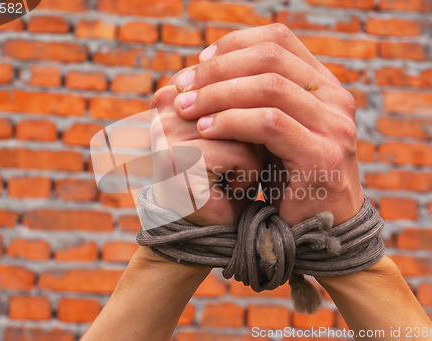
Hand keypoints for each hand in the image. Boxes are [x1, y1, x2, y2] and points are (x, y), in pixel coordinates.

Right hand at [150, 84, 263, 226]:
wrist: (215, 224)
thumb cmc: (230, 171)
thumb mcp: (238, 124)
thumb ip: (242, 93)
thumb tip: (268, 68)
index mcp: (175, 89)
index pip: (234, 77)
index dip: (251, 110)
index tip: (235, 139)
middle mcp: (163, 104)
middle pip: (242, 98)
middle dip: (254, 132)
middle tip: (236, 160)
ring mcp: (166, 130)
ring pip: (246, 124)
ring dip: (254, 153)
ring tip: (231, 173)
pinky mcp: (179, 160)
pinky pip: (242, 153)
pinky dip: (249, 174)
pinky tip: (228, 188)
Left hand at [172, 24, 363, 225]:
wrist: (320, 231)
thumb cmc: (289, 178)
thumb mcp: (277, 131)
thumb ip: (259, 100)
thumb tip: (210, 68)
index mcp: (326, 87)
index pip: (279, 40)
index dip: (235, 44)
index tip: (200, 62)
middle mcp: (337, 100)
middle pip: (270, 58)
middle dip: (219, 68)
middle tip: (184, 85)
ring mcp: (334, 127)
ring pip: (268, 88)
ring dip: (218, 94)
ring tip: (187, 108)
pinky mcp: (322, 156)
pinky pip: (269, 123)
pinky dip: (231, 121)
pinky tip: (206, 129)